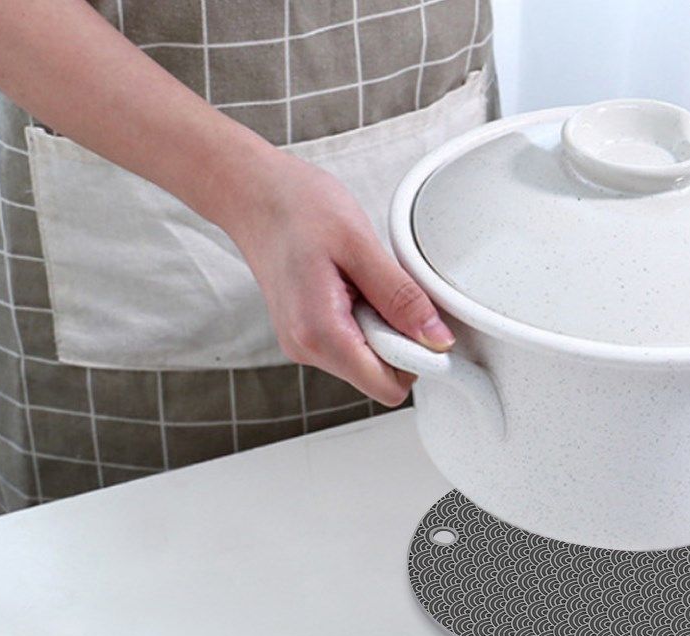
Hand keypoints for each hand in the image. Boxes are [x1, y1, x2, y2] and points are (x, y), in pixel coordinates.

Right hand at [222, 150, 452, 405]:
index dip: (416, 359)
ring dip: (379, 326)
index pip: (387, 387)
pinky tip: (350, 285)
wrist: (251, 193)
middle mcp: (307, 350)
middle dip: (397, 339)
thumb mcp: (360, 244)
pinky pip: (351, 344)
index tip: (423, 321)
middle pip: (379, 376)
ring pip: (367, 360)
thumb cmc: (297, 207)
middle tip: (382, 288)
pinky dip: (363, 319)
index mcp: (320, 334)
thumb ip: (401, 298)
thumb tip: (438, 340)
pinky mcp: (305, 336)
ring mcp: (303, 346)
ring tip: (360, 281)